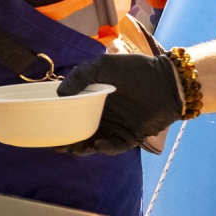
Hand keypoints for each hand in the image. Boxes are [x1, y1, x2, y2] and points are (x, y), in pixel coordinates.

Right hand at [56, 53, 184, 155]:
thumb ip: (80, 76)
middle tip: (56, 145)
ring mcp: (116, 126)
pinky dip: (106, 148)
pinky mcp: (131, 136)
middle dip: (67, 140)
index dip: (59, 119)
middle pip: (80, 131)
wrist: (168, 82)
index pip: (72, 111)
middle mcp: (102, 114)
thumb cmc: (136, 70)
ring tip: (73, 149)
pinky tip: (98, 145)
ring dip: (83, 147)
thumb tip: (59, 93)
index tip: (47, 126)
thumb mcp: (103, 65)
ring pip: (94, 141)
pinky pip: (115, 146)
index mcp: (94, 98)